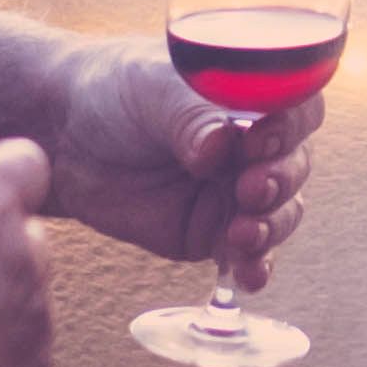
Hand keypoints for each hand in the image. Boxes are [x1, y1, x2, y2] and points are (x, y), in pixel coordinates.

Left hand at [39, 35, 319, 285]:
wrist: (67, 136)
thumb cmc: (118, 93)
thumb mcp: (151, 91)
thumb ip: (188, 117)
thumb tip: (217, 149)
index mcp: (252, 98)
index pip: (298, 109)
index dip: (291, 126)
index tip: (262, 139)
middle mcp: (254, 145)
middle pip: (295, 165)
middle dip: (280, 180)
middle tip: (247, 187)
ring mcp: (236, 191)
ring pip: (281, 212)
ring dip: (271, 225)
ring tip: (240, 233)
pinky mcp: (213, 232)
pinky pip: (248, 253)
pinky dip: (255, 265)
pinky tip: (248, 275)